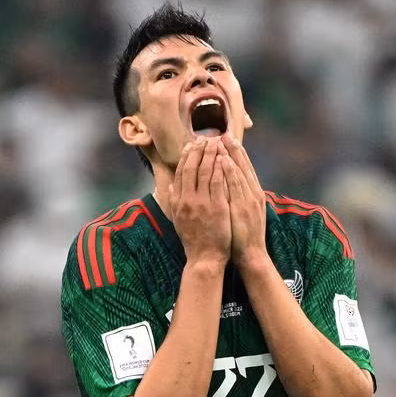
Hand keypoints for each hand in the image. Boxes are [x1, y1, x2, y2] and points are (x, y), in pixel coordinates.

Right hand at [170, 137, 230, 265]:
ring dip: (210, 154)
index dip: (187, 156)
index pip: (180, 172)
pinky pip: (218, 182)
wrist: (204, 258)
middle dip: (199, 150)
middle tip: (206, 138)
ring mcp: (201, 203)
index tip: (192, 144)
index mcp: (177, 201)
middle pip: (191, 168)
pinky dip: (220, 168)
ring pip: (205, 171)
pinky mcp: (216, 207)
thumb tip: (171, 185)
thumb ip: (174, 201)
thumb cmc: (194, 240)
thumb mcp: (178, 219)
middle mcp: (186, 199)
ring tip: (216, 142)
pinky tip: (224, 158)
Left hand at [219, 135, 266, 268]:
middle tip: (224, 133)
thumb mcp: (240, 214)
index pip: (244, 169)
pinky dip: (231, 172)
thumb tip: (225, 187)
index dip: (236, 154)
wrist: (251, 255)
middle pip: (243, 167)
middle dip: (234, 149)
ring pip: (240, 172)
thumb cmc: (242, 236)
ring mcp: (250, 200)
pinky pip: (236, 186)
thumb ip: (234, 199)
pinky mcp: (245, 207)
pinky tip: (224, 161)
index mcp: (253, 195)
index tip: (227, 139)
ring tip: (222, 140)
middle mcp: (253, 194)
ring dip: (231, 155)